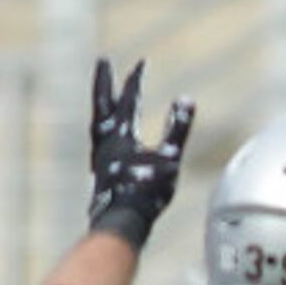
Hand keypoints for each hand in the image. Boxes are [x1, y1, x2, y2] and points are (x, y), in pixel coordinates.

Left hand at [86, 58, 194, 247]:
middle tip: (103, 61)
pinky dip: (105, 131)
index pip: (129, 100)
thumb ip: (178, 129)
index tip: (142, 63)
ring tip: (107, 98)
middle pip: (102, 104)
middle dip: (105, 82)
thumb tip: (187, 99)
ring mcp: (100, 158)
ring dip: (103, 106)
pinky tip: (111, 138)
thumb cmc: (146, 193)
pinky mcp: (100, 172)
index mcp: (121, 135)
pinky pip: (100, 142)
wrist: (121, 222)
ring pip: (98, 122)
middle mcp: (106, 142)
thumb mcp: (169, 159)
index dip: (136, 80)